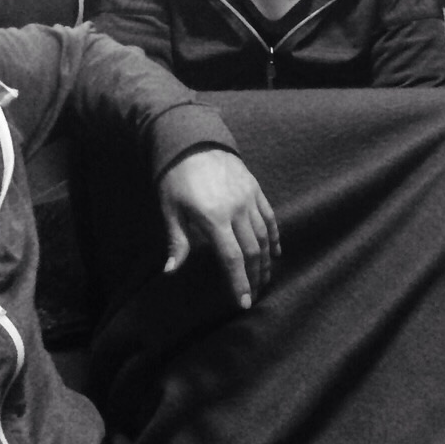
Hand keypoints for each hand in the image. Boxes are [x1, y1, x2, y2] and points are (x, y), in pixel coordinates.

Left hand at [158, 150, 279, 310]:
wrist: (193, 141)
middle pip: (252, 251)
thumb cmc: (176, 177)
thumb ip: (177, 241)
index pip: (232, 258)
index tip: (244, 302)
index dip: (239, 282)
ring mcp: (249, 198)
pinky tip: (274, 252)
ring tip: (264, 279)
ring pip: (264, 236)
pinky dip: (274, 236)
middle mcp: (236, 210)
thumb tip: (171, 271)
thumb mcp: (170, 209)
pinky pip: (269, 217)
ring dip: (265, 260)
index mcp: (214, 217)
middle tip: (255, 295)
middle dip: (255, 276)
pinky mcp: (256, 189)